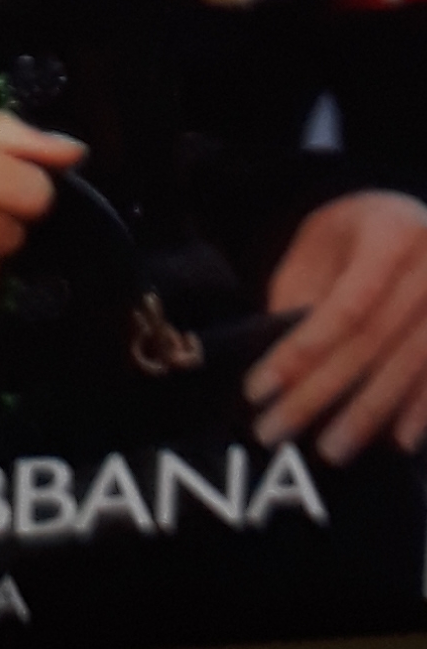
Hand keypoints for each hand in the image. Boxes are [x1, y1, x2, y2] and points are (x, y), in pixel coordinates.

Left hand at [245, 190, 426, 461]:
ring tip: (329, 450)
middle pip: (371, 342)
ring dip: (367, 416)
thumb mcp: (321, 241)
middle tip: (276, 429)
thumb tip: (283, 367)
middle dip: (321, 392)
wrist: (414, 219)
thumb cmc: (357, 233)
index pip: (344, 305)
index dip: (302, 350)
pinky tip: (396, 443)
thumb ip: (302, 292)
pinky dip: (420, 411)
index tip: (259, 388)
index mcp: (389, 233)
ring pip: (408, 366)